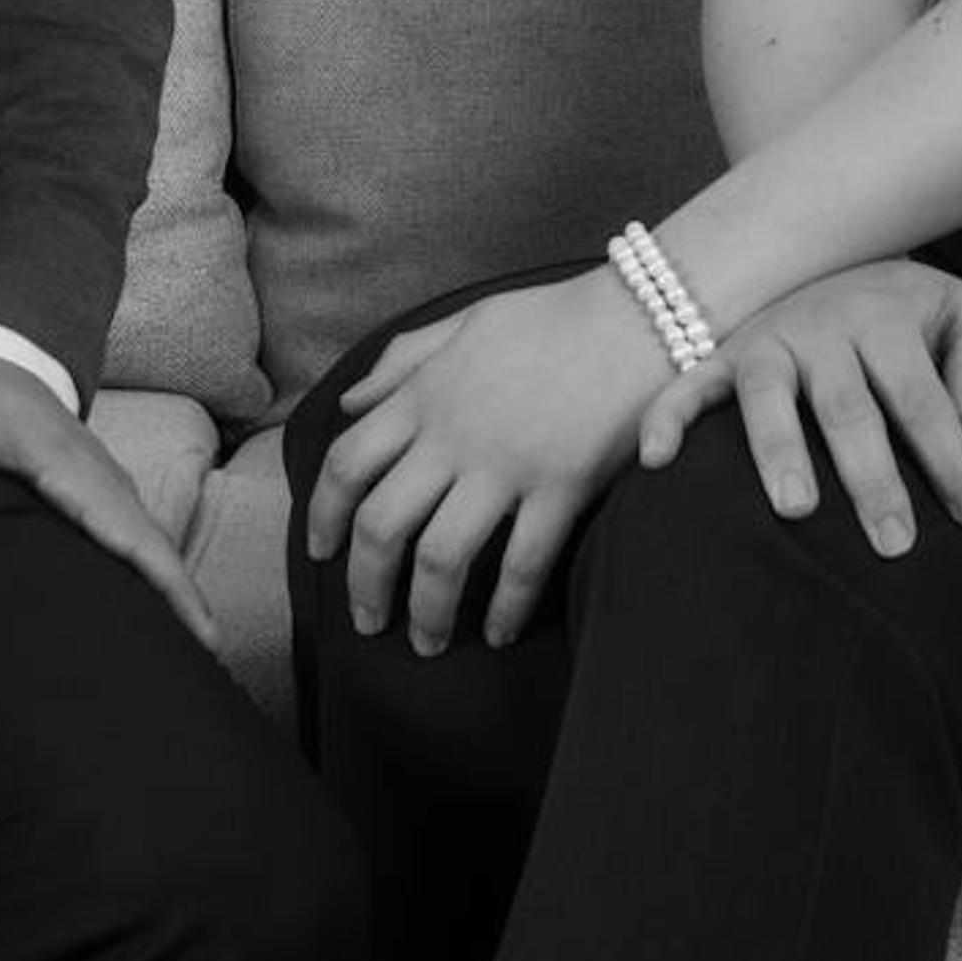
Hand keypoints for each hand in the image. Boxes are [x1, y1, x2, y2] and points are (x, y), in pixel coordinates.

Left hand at [0, 352, 221, 652]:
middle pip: (149, 538)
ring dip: (175, 588)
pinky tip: (164, 618)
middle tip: (209, 655)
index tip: (180, 610)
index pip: (114, 519)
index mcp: (62, 459)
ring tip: (199, 652)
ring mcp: (103, 484)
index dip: (149, 566)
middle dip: (181, 591)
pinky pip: (138, 538)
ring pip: (150, 541)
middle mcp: (96, 473)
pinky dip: (158, 574)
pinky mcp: (99, 496)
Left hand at [301, 275, 673, 655]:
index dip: (323, 516)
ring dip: (426, 611)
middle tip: (365, 621)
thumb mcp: (465, 321)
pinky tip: (498, 633)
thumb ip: (403, 360)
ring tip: (424, 644)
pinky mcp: (562, 487)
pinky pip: (524, 564)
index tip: (320, 552)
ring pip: (442, 557)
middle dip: (364, 584)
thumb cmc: (552, 318)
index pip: (348, 464)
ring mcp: (508, 464)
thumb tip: (350, 403)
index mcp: (424, 395)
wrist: (641, 316)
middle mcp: (454, 435)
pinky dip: (506, 607)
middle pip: (383, 524)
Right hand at [634, 259, 961, 555]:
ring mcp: (765, 339)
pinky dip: (668, 419)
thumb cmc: (906, 307)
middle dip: (872, 477)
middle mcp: (820, 326)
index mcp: (883, 316)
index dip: (950, 455)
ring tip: (795, 509)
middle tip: (893, 541)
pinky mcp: (723, 354)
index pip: (923, 397)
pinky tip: (658, 461)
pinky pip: (686, 386)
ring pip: (766, 396)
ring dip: (778, 450)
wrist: (832, 247)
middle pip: (847, 407)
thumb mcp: (961, 307)